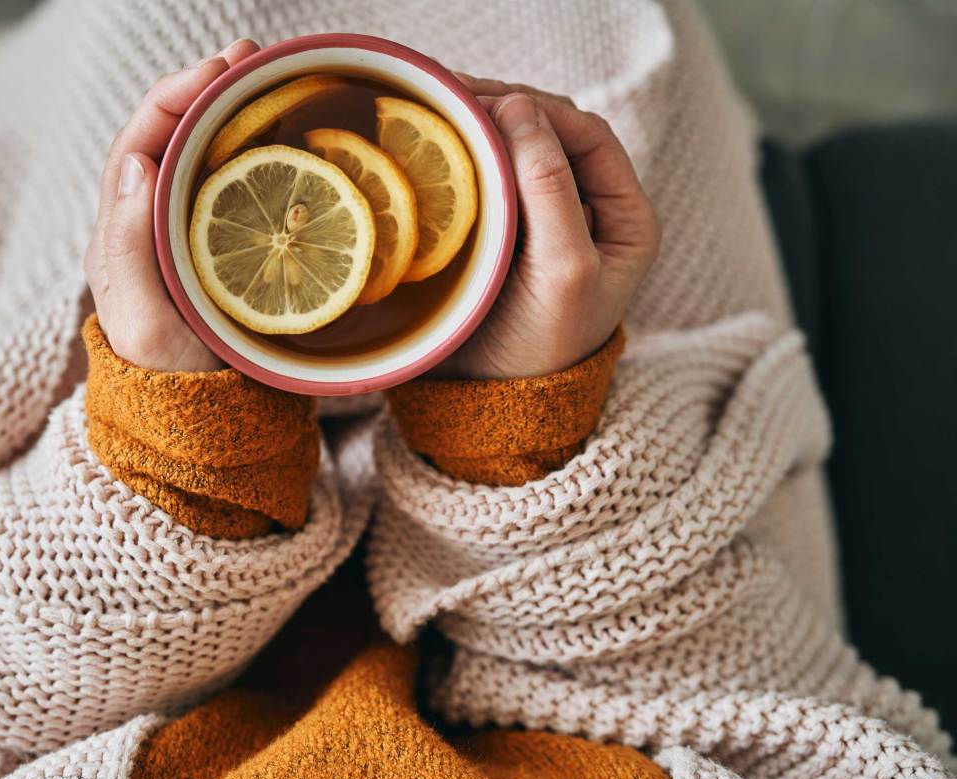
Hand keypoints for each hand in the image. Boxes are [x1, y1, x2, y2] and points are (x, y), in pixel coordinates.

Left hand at [83, 38, 260, 371]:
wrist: (205, 425)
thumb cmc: (170, 381)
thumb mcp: (144, 323)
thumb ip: (130, 250)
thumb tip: (136, 164)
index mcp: (122, 234)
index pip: (140, 143)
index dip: (175, 98)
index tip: (216, 71)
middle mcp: (151, 224)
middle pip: (172, 137)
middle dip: (207, 89)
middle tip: (252, 57)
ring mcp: (190, 235)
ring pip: (204, 157)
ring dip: (234, 112)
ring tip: (271, 77)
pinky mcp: (226, 249)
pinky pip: (236, 187)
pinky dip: (258, 152)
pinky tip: (288, 136)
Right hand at [436, 76, 660, 379]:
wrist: (492, 405)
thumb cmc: (541, 348)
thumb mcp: (563, 270)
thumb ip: (551, 191)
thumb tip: (521, 109)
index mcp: (624, 218)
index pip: (588, 137)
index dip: (542, 110)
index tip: (488, 103)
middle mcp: (588, 212)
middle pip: (550, 136)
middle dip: (505, 109)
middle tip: (450, 95)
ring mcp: (542, 222)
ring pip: (516, 153)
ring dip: (480, 128)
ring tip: (436, 111)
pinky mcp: (502, 235)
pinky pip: (486, 180)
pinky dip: (464, 158)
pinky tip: (433, 147)